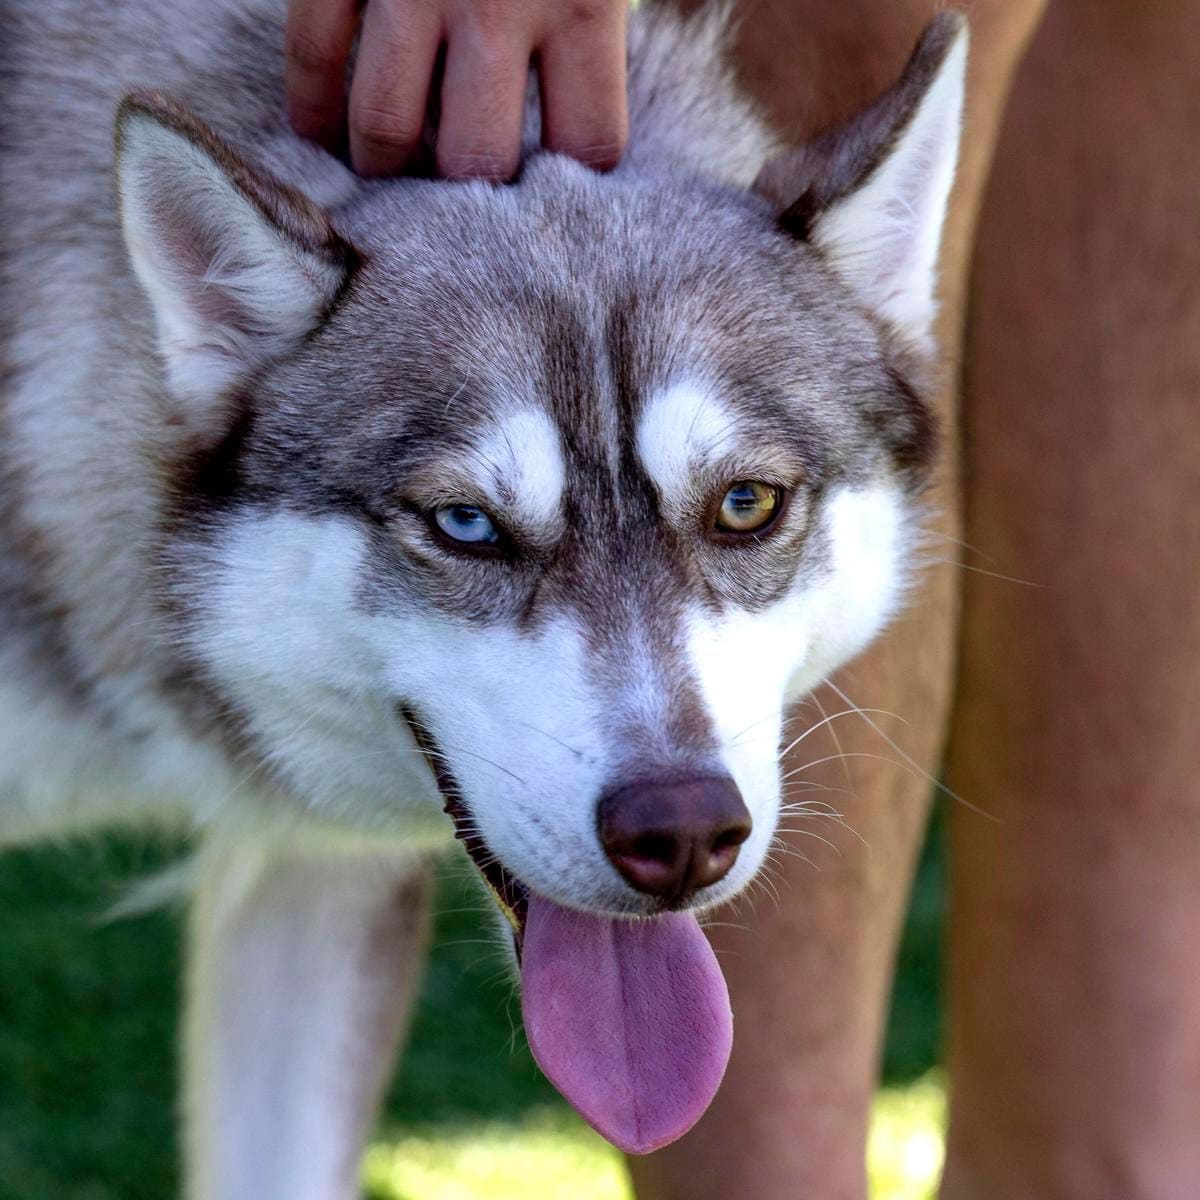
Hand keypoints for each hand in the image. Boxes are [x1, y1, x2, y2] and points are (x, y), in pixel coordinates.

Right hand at [285, 0, 628, 180]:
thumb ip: (614, 6)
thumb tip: (637, 83)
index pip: (586, 148)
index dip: (575, 183)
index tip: (559, 185)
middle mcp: (495, 6)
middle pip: (476, 161)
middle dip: (470, 196)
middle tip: (465, 197)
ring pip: (386, 127)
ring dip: (385, 168)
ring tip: (391, 179)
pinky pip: (314, 53)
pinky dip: (310, 107)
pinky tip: (319, 134)